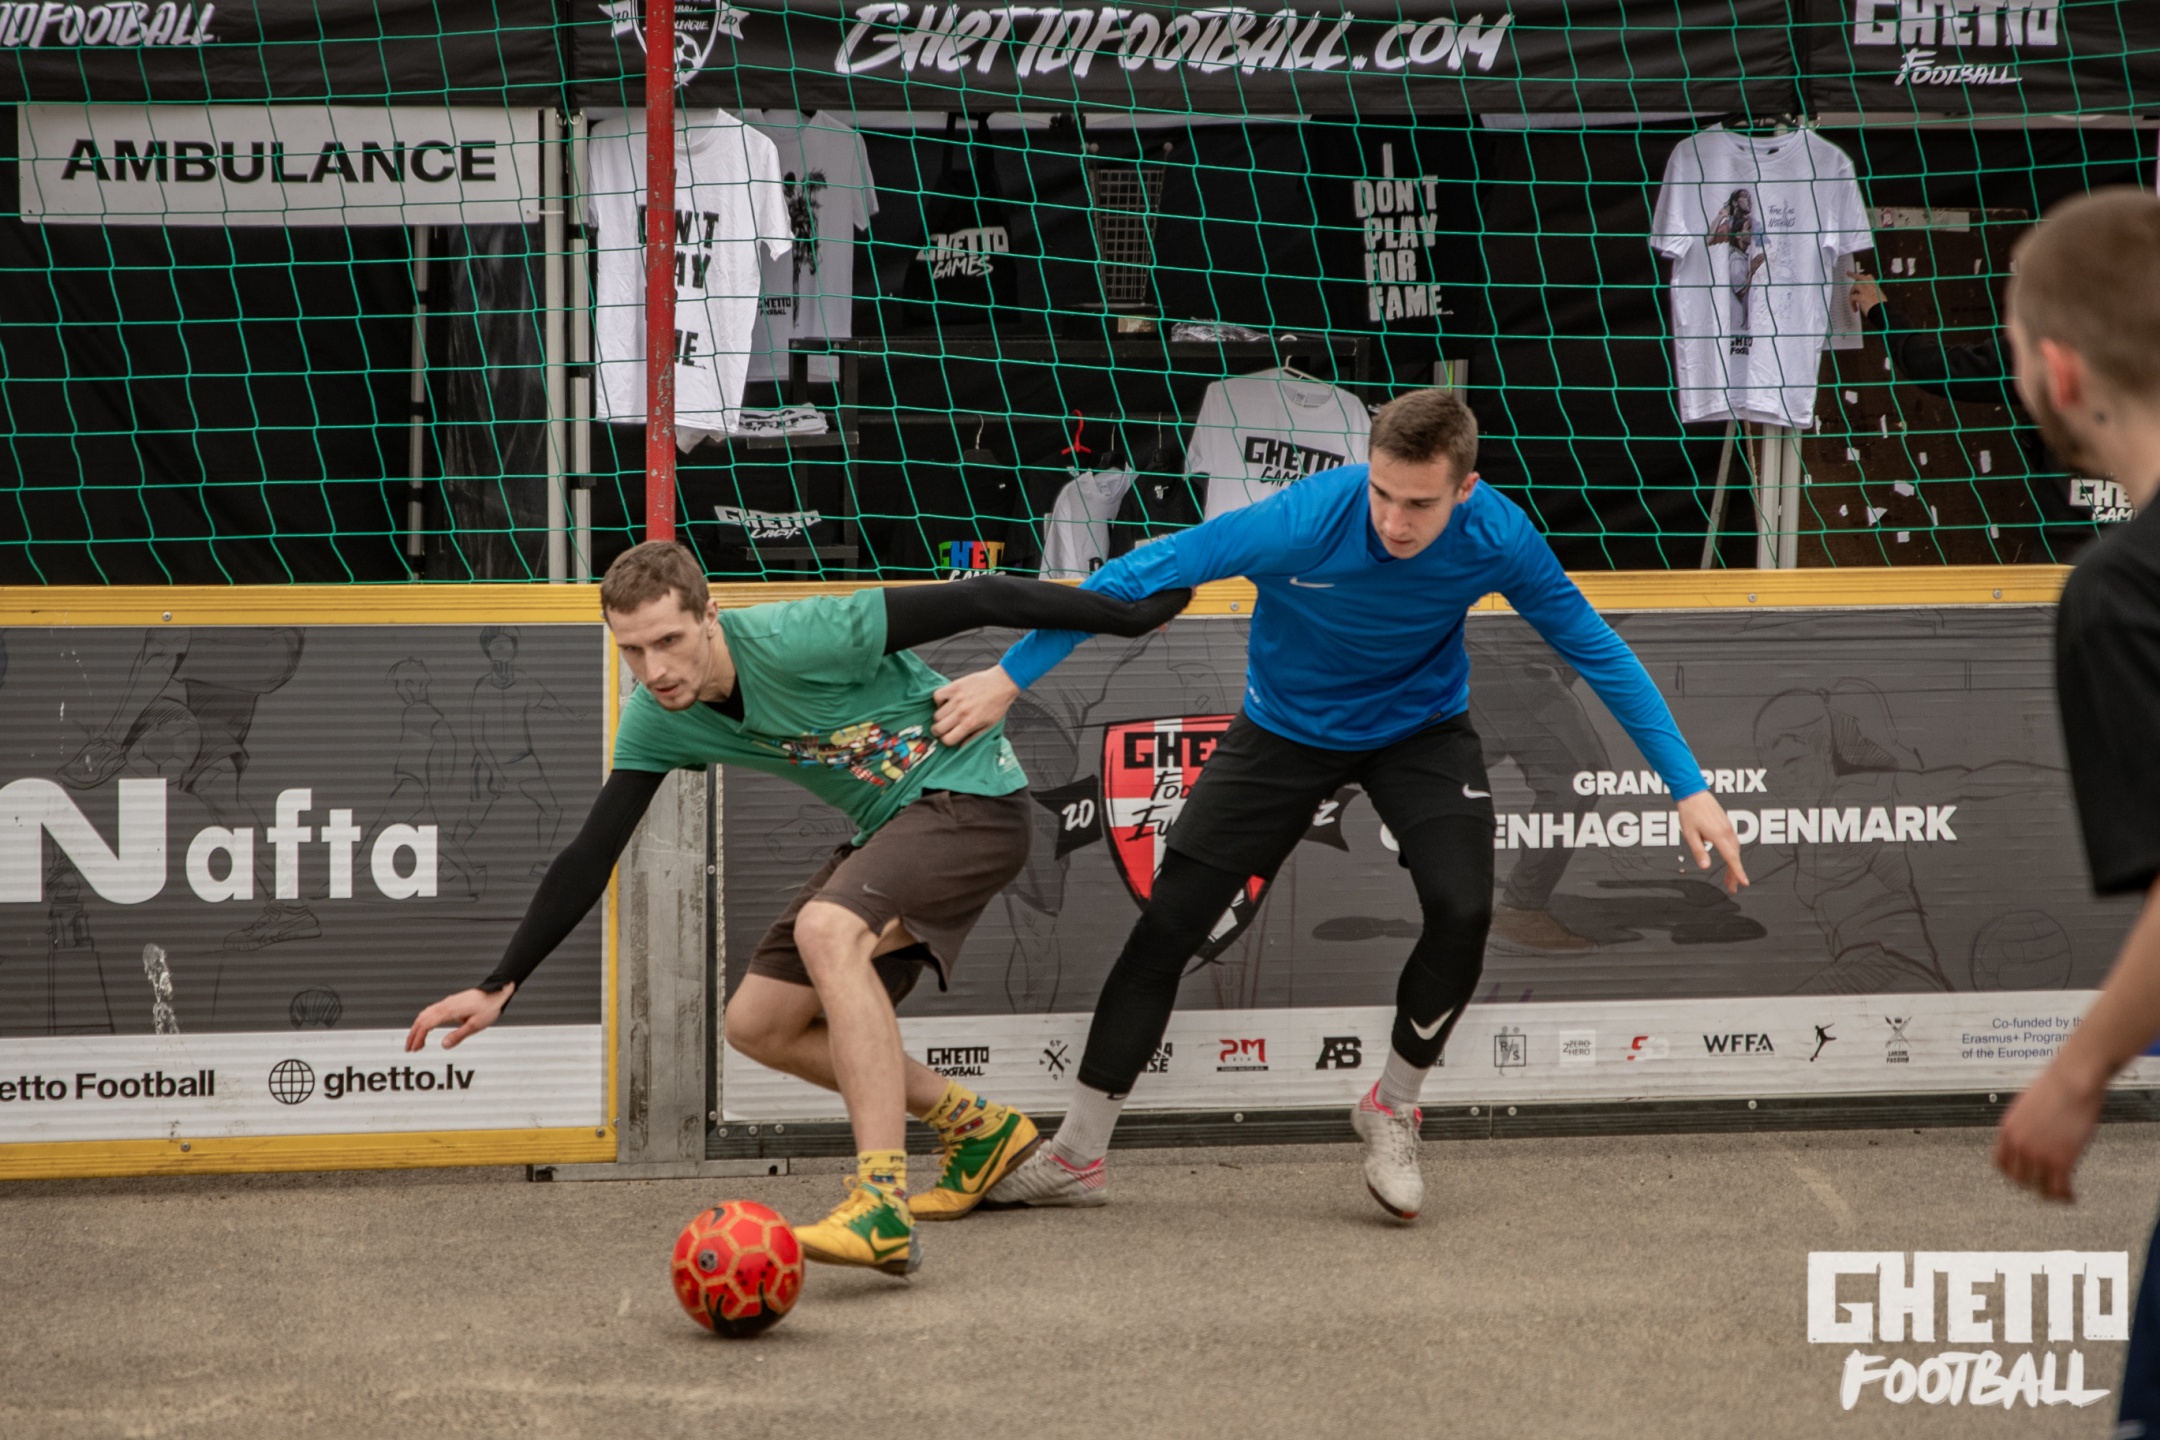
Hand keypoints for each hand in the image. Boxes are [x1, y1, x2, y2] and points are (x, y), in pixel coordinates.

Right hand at [404, 983, 512, 1051]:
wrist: (496, 992)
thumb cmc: (488, 1007)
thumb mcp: (475, 1025)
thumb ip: (458, 1035)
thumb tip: (444, 1045)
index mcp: (449, 1011)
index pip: (426, 1025)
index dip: (417, 1038)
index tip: (413, 1049)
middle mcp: (445, 1005)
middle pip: (421, 1019)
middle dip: (413, 1034)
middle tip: (409, 1048)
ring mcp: (447, 1003)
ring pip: (424, 1014)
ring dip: (418, 1028)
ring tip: (416, 1042)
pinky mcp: (450, 1002)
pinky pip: (431, 1011)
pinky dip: (424, 1021)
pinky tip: (426, 1027)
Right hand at [932, 666, 1020, 746]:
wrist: (1002, 684)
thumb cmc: (997, 705)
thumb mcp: (989, 726)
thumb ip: (974, 738)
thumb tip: (960, 748)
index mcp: (970, 724)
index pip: (947, 739)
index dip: (946, 740)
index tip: (948, 736)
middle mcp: (961, 712)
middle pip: (938, 728)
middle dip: (939, 731)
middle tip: (943, 728)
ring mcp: (957, 699)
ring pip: (936, 714)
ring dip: (940, 717)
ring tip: (947, 714)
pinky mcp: (955, 687)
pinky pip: (937, 695)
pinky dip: (938, 700)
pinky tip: (946, 702)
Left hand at [1676, 791, 1749, 893]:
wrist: (1693, 792)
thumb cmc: (1689, 812)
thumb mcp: (1689, 834)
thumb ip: (1698, 851)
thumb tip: (1705, 867)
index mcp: (1718, 835)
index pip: (1731, 858)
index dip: (1738, 872)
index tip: (1744, 883)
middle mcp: (1727, 831)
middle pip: (1735, 856)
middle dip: (1735, 873)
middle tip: (1732, 888)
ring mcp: (1728, 827)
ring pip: (1736, 849)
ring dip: (1734, 864)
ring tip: (1729, 878)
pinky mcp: (1727, 824)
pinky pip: (1734, 842)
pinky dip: (1733, 854)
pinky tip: (1728, 859)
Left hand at [1850, 271, 1883, 315]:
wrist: (1882, 312)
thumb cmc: (1881, 306)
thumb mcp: (1879, 296)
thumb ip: (1872, 293)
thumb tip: (1865, 294)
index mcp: (1875, 286)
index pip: (1868, 277)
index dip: (1862, 276)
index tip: (1857, 274)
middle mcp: (1870, 286)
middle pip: (1860, 277)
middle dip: (1853, 274)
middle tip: (1848, 273)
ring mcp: (1865, 291)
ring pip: (1854, 287)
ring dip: (1851, 294)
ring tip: (1853, 302)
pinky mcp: (1860, 297)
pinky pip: (1852, 298)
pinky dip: (1852, 304)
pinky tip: (1855, 309)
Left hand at [1994, 1061, 2107, 1202]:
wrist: (2073, 1081)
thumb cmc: (2055, 1087)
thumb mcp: (2026, 1106)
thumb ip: (2023, 1126)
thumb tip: (2029, 1136)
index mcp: (2008, 1131)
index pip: (2001, 1164)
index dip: (2013, 1174)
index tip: (2024, 1177)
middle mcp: (2019, 1145)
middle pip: (2019, 1179)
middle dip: (2033, 1184)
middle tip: (2045, 1186)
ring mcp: (2038, 1154)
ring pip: (2040, 1189)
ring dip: (2051, 1194)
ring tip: (2061, 1195)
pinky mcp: (2061, 1160)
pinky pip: (2059, 1189)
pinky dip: (2066, 1196)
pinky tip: (2072, 1197)